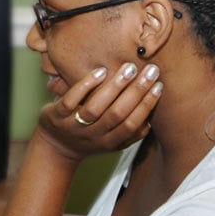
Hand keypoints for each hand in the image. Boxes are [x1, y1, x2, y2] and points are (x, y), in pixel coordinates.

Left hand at [37, 62, 161, 160]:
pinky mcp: (57, 115)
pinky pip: (71, 100)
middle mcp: (93, 136)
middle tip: (150, 70)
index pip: (131, 124)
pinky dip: (86, 85)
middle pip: (117, 114)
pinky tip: (100, 71)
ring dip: (114, 87)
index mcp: (109, 142)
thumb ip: (130, 134)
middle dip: (136, 92)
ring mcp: (74, 126)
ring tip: (129, 68)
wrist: (55, 147)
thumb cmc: (89, 138)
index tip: (159, 86)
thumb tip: (150, 122)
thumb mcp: (111, 143)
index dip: (146, 106)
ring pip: (96, 107)